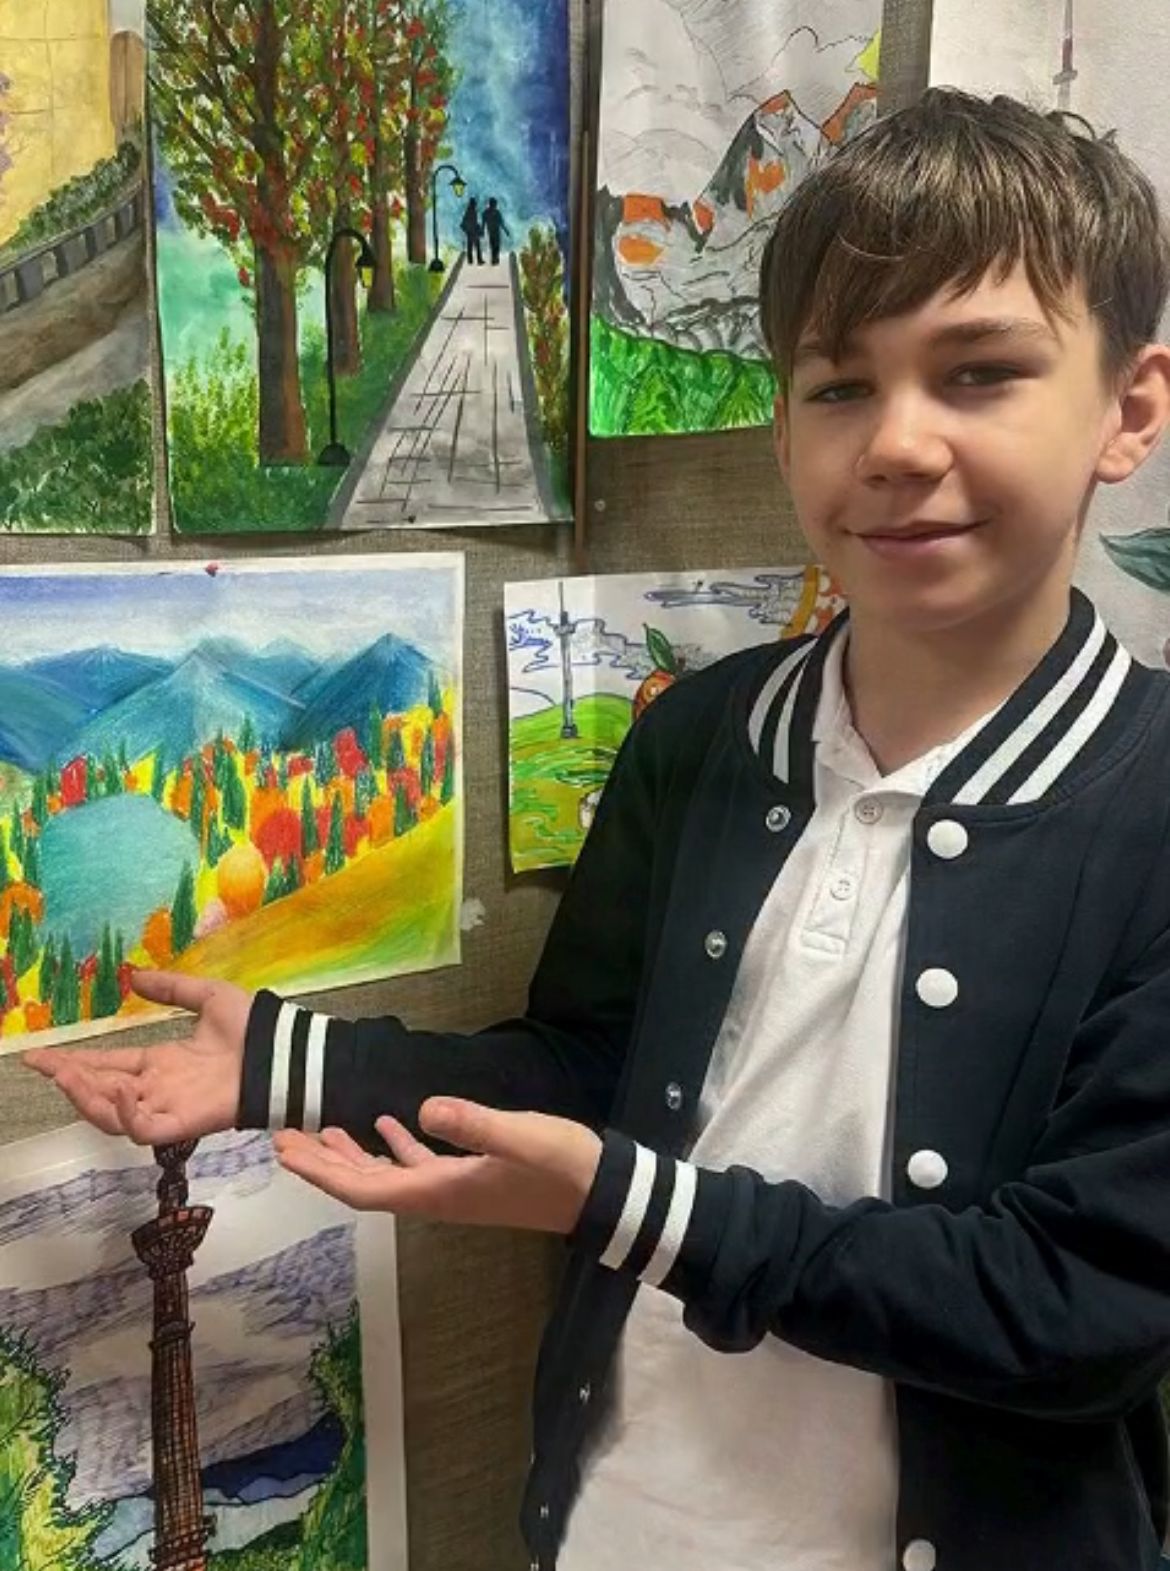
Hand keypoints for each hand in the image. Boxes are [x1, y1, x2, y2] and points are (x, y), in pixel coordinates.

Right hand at [23, 970, 250, 1145]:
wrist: (282, 1052)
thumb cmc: (252, 1028)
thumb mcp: (207, 997)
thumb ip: (171, 988)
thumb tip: (136, 975)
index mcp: (162, 1062)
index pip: (108, 1065)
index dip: (75, 1062)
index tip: (40, 1055)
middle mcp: (158, 1088)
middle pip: (100, 1091)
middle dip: (68, 1079)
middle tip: (41, 1064)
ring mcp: (168, 1108)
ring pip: (112, 1115)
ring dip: (86, 1098)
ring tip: (66, 1077)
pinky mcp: (182, 1124)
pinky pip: (143, 1129)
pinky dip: (125, 1115)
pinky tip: (118, 1092)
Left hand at [273, 1098, 602, 1234]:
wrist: (602, 1195)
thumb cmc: (562, 1167)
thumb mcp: (520, 1139)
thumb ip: (473, 1125)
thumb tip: (420, 1109)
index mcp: (440, 1193)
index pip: (364, 1189)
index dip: (322, 1172)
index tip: (285, 1151)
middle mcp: (438, 1198)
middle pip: (364, 1186)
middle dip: (323, 1164)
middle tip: (283, 1137)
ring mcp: (454, 1190)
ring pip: (387, 1177)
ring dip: (352, 1156)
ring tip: (319, 1130)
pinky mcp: (471, 1178)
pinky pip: (417, 1166)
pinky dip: (394, 1147)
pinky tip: (387, 1123)